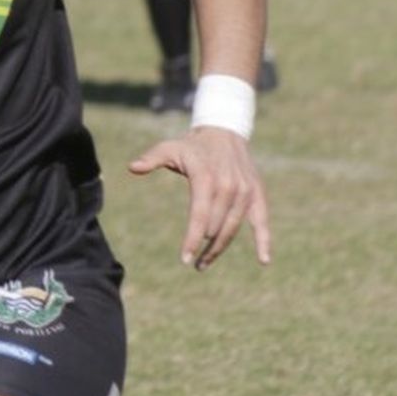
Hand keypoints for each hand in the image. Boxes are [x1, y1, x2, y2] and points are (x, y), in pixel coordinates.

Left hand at [128, 127, 271, 270]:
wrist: (224, 132)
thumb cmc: (192, 146)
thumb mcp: (170, 148)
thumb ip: (152, 158)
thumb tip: (132, 167)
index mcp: (206, 178)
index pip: (200, 216)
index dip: (192, 239)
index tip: (185, 259)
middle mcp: (229, 186)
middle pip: (214, 227)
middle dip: (202, 244)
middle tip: (191, 259)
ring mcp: (245, 191)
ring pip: (231, 228)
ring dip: (218, 249)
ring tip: (203, 264)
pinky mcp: (256, 194)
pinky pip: (262, 221)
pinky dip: (264, 241)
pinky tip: (264, 260)